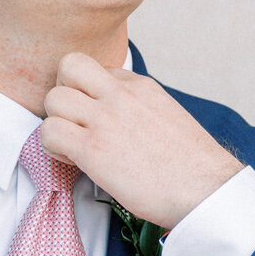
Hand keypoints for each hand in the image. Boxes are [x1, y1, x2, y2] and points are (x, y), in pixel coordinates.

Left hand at [40, 52, 241, 230]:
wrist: (205, 189)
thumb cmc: (191, 166)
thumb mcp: (168, 116)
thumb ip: (139, 109)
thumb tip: (123, 123)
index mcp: (140, 86)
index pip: (97, 71)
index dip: (90, 94)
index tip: (98, 118)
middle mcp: (120, 95)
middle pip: (69, 66)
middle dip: (64, 92)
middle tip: (74, 120)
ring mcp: (104, 119)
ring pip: (53, 98)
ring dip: (57, 122)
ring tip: (72, 144)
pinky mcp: (92, 148)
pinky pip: (49, 132)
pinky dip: (53, 147)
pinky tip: (73, 161)